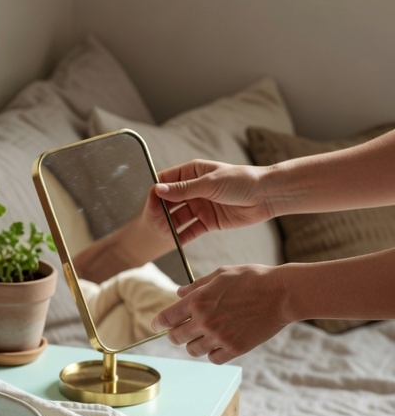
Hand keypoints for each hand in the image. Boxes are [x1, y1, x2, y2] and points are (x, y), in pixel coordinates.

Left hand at [150, 264, 289, 362]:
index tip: (158, 325)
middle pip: (175, 338)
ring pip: (192, 350)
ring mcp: (219, 337)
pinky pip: (213, 359)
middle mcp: (204, 321)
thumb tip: (179, 293)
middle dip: (176, 334)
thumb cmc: (252, 278)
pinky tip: (218, 343)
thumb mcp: (221, 274)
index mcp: (198, 300)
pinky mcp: (235, 349)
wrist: (282, 293)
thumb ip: (197, 285)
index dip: (158, 323)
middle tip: (183, 329)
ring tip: (204, 335)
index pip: (166, 318)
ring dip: (194, 343)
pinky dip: (212, 353)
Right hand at [153, 159, 276, 241]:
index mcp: (192, 172)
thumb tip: (158, 190)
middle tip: (153, 221)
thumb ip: (183, 189)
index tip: (148, 201)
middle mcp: (194, 189)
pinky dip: (183, 236)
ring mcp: (200, 206)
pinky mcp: (209, 222)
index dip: (157, 190)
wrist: (266, 196)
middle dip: (161, 211)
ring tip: (162, 233)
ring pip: (179, 217)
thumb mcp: (209, 183)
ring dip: (170, 225)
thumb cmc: (240, 181)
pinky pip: (191, 230)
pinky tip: (175, 242)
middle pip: (170, 201)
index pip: (167, 180)